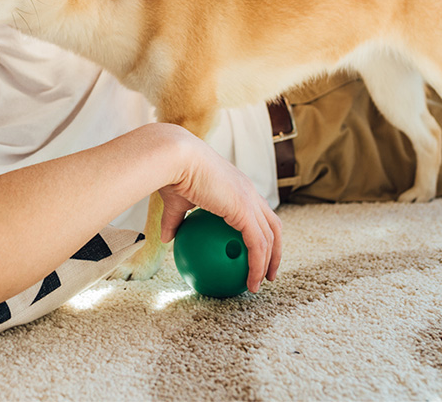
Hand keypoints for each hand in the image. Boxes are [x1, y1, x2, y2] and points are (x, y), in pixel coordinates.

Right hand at [159, 129, 281, 291]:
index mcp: (236, 186)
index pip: (257, 212)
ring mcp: (250, 199)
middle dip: (275, 250)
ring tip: (261, 283)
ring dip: (270, 263)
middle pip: (273, 225)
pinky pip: (258, 246)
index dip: (260, 232)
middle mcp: (249, 191)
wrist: (175, 159)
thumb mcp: (174, 201)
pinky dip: (257, 266)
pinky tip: (250, 282)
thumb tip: (166, 238)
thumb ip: (174, 220)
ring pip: (271, 238)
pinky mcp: (246, 210)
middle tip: (267, 272)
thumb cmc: (172, 173)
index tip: (254, 252)